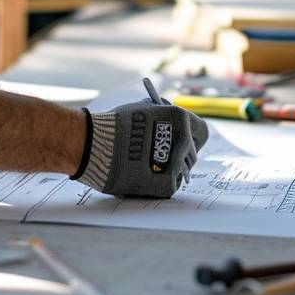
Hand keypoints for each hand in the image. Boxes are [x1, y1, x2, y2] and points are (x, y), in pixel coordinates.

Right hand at [72, 80, 208, 197]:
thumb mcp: (144, 109)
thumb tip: (175, 123)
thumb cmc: (113, 125)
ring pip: (182, 172)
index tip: (181, 143)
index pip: (201, 133)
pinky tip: (141, 176)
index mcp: (180, 118)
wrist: (94, 144)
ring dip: (168, 170)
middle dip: (179, 156)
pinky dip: (158, 184)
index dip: (191, 138)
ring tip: (144, 166)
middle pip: (193, 154)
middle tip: (159, 157)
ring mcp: (177, 164)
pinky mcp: (167, 185)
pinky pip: (170, 186)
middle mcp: (183, 140)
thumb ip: (164, 115)